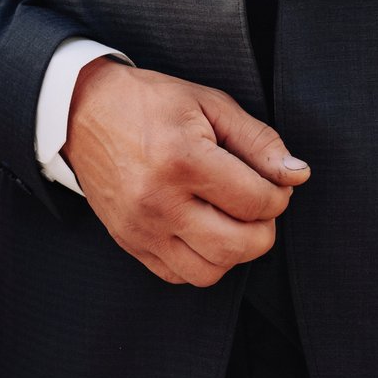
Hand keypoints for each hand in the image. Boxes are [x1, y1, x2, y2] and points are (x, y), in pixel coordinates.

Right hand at [62, 59, 309, 285]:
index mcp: (182, 160)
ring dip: (233, 251)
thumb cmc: (148, 103)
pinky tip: (202, 231)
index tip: (274, 182)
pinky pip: (178, 275)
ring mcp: (141, 227)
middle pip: (238, 246)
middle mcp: (159, 201)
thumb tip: (297, 175)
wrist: (80, 112)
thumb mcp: (209, 104)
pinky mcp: (128, 242)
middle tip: (258, 207)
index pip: (256, 201)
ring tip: (230, 221)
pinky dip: (201, 261)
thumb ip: (258, 141)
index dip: (279, 194)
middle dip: (264, 230)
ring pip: (210, 271)